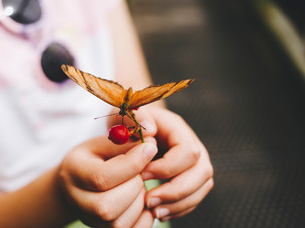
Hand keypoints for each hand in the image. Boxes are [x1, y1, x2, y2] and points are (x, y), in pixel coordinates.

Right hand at [58, 136, 157, 227]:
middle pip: (107, 206)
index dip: (132, 164)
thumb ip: (124, 142)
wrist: (78, 183)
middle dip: (134, 186)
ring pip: (119, 223)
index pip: (102, 177)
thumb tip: (150, 142)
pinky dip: (143, 217)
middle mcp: (76, 201)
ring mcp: (89, 220)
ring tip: (138, 185)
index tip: (150, 149)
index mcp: (74, 172)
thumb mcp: (103, 143)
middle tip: (140, 172)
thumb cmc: (94, 158)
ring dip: (138, 201)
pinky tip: (140, 199)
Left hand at [121, 106, 213, 221]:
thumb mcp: (126, 116)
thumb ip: (135, 119)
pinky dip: (179, 208)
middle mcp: (192, 144)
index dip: (168, 167)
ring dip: (179, 203)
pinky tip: (158, 213)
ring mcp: (194, 162)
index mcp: (177, 128)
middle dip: (176, 191)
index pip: (188, 150)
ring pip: (202, 186)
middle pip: (202, 171)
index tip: (143, 175)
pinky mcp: (191, 178)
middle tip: (149, 201)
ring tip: (153, 211)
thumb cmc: (128, 124)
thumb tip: (149, 130)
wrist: (134, 129)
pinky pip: (195, 197)